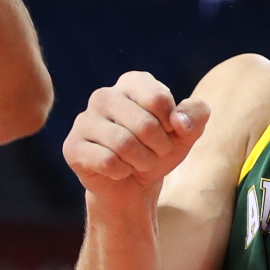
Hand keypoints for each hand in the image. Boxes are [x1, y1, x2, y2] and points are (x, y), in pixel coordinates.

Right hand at [63, 71, 210, 213]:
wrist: (133, 186)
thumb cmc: (158, 150)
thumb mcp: (187, 132)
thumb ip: (196, 115)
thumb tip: (179, 121)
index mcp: (132, 82)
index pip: (159, 99)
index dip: (171, 125)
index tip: (167, 131)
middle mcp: (104, 95)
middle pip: (145, 124)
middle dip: (159, 148)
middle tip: (154, 153)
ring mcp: (84, 120)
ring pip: (124, 144)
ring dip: (142, 162)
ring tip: (139, 163)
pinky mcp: (73, 146)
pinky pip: (107, 161)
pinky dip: (122, 172)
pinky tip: (119, 170)